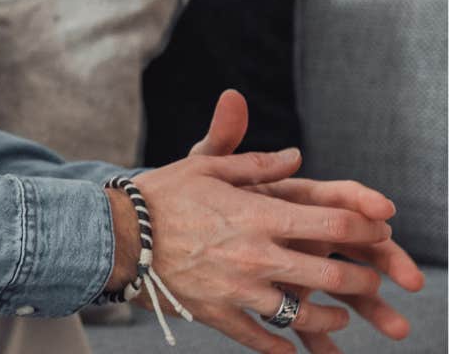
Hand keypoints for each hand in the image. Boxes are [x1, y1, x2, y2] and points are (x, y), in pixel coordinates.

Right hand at [129, 90, 404, 352]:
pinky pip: (264, 340)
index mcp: (257, 215)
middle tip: (369, 279)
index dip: (366, 226)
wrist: (115, 235)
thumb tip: (295, 158)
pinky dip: (284, 348)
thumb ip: (254, 164)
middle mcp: (256, 255)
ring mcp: (239, 290)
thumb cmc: (160, 195)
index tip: (378, 229)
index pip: (334, 222)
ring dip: (331, 316)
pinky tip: (294, 347)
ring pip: (305, 315)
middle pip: (333, 274)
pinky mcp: (220, 315)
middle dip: (363, 278)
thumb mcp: (205, 166)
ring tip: (337, 314)